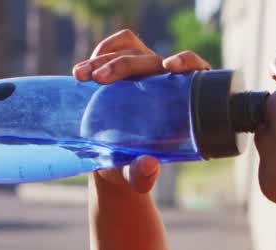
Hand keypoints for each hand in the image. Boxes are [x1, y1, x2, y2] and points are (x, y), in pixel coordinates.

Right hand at [73, 29, 211, 193]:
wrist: (111, 163)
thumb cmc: (132, 168)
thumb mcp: (136, 176)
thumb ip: (143, 175)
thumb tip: (148, 166)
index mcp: (181, 102)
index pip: (195, 70)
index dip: (187, 62)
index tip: (170, 67)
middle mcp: (165, 81)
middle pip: (150, 59)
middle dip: (121, 65)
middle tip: (97, 79)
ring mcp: (145, 71)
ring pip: (130, 50)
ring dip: (104, 59)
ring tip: (80, 75)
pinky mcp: (125, 67)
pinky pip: (117, 47)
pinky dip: (102, 52)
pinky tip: (85, 70)